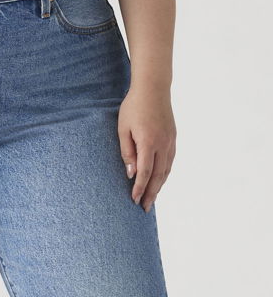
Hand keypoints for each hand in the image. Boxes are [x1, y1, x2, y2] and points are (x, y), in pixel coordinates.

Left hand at [117, 83, 175, 212]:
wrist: (153, 88)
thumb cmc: (133, 107)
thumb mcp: (123, 128)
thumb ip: (127, 151)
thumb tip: (131, 173)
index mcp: (148, 142)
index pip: (144, 173)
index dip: (140, 189)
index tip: (134, 200)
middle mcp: (163, 145)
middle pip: (158, 176)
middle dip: (151, 193)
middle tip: (144, 208)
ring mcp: (170, 142)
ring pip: (166, 170)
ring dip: (159, 186)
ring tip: (152, 198)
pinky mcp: (173, 138)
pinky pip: (170, 161)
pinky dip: (165, 174)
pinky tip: (160, 179)